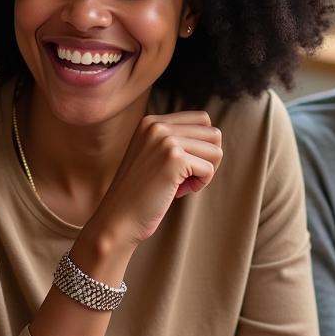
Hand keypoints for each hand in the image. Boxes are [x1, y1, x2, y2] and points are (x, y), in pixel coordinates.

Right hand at [83, 112, 221, 250]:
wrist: (119, 216)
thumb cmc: (140, 191)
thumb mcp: (153, 153)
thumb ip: (175, 138)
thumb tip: (215, 134)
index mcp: (151, 121)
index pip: (202, 119)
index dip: (202, 145)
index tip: (184, 165)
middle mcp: (157, 125)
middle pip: (212, 133)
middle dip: (208, 158)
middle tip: (187, 176)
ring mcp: (165, 140)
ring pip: (215, 150)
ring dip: (205, 172)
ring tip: (182, 184)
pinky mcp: (174, 158)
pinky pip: (209, 169)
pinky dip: (200, 184)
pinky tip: (179, 191)